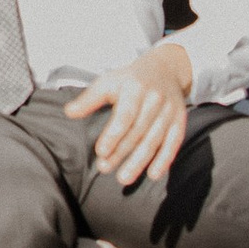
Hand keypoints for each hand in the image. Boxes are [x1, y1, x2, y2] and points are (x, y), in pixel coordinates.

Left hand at [64, 42, 193, 187]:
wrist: (166, 69)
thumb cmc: (130, 79)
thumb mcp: (108, 81)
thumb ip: (89, 99)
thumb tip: (68, 112)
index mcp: (135, 89)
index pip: (124, 116)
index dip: (113, 135)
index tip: (101, 152)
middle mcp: (154, 100)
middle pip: (137, 131)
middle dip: (121, 152)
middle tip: (105, 168)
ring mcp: (169, 112)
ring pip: (154, 140)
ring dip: (139, 161)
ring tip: (123, 178)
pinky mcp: (179, 121)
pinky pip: (173, 143)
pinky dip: (164, 160)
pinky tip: (153, 175)